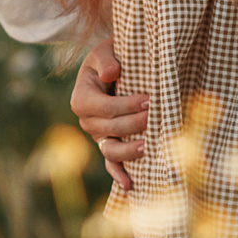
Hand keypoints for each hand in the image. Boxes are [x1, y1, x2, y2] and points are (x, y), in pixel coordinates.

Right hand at [70, 37, 147, 190]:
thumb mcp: (104, 51)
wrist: (111, 68)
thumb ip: (106, 60)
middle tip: (156, 115)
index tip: (148, 100)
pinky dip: (118, 174)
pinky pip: (111, 162)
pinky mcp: (108, 144)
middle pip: (110, 129)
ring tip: (148, 147)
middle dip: (134, 124)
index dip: (126, 106)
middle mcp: (86, 121)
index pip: (104, 107)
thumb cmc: (110, 58)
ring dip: (128, 151)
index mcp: (81, 98)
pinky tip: (130, 186)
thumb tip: (111, 74)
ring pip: (110, 150)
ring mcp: (98, 136)